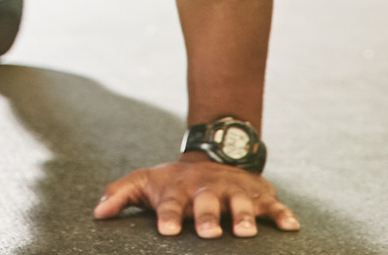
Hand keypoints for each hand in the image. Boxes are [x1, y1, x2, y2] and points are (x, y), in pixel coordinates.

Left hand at [94, 155, 298, 238]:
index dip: (168, 216)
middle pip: (207, 203)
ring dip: (244, 216)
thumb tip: (97, 213)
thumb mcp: (145, 181)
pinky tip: (290, 226)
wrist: (214, 154)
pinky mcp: (259, 194)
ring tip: (246, 233)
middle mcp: (208, 189)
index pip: (171, 203)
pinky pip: (273, 204)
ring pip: (241, 202)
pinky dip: (282, 213)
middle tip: (209, 234)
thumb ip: (121, 194)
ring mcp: (235, 190)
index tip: (166, 231)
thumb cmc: (174, 180)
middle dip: (208, 217)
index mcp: (179, 189)